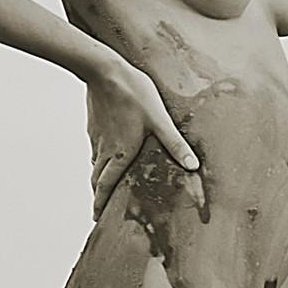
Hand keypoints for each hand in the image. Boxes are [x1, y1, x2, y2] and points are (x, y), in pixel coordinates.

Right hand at [88, 56, 200, 203]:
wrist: (104, 70)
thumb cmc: (134, 94)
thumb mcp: (160, 120)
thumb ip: (175, 144)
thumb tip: (193, 166)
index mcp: (120, 153)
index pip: (106, 186)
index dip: (101, 203)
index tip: (97, 217)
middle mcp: (105, 149)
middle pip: (97, 179)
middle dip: (99, 195)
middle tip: (100, 207)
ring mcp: (97, 137)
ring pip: (95, 164)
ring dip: (98, 178)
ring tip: (104, 185)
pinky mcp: (94, 125)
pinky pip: (95, 149)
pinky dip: (99, 159)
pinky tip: (107, 153)